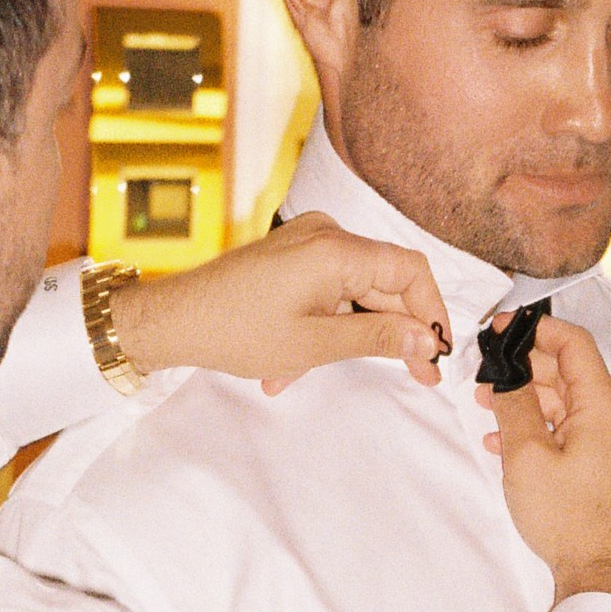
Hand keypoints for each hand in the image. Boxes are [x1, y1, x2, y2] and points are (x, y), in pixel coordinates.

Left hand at [115, 214, 450, 390]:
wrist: (173, 321)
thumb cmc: (233, 330)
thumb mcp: (315, 345)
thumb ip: (379, 339)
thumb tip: (428, 341)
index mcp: (337, 249)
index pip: (410, 271)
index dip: (432, 312)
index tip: (437, 351)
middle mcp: (325, 236)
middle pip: (384, 282)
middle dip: (395, 332)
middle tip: (417, 375)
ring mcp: (306, 245)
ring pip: (353, 293)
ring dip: (347, 338)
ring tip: (312, 374)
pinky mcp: (290, 259)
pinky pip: (326, 292)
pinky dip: (321, 327)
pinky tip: (288, 367)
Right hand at [481, 318, 610, 611]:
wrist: (605, 574)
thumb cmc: (570, 519)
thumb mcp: (527, 456)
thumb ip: (513, 408)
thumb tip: (506, 374)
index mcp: (601, 406)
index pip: (574, 344)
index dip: (535, 330)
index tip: (500, 330)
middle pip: (568, 373)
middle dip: (524, 368)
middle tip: (485, 375)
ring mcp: (610, 447)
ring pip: (565, 406)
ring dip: (527, 401)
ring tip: (488, 408)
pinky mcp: (602, 472)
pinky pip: (568, 434)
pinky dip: (538, 429)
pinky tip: (505, 445)